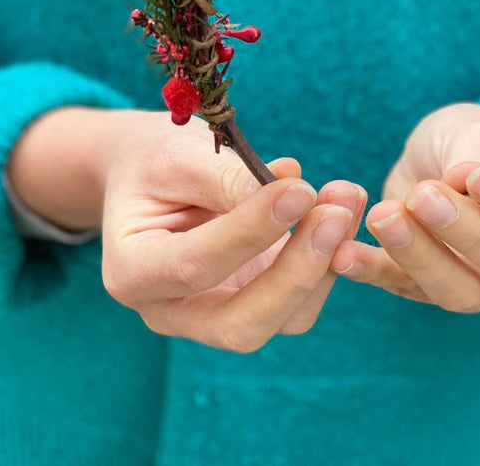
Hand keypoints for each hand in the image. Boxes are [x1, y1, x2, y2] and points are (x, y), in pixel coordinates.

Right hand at [98, 110, 366, 351]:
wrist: (152, 172)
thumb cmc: (156, 159)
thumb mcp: (178, 155)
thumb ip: (226, 179)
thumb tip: (290, 198)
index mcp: (133, 274)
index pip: (194, 267)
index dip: (250, 233)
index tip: (299, 190)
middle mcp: (172, 311)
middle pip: (242, 324)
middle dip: (297, 272)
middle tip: (336, 212)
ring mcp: (216, 314)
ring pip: (284, 319)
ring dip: (325, 262)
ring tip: (346, 196)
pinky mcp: (255, 302)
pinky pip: (303, 299)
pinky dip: (330, 256)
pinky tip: (342, 206)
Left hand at [329, 103, 479, 311]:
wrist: (449, 156)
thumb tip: (459, 181)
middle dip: (468, 234)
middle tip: (425, 196)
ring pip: (464, 292)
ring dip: (420, 255)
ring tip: (384, 216)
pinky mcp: (437, 293)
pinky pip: (407, 291)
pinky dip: (374, 273)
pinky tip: (344, 254)